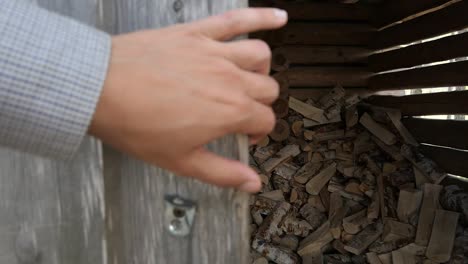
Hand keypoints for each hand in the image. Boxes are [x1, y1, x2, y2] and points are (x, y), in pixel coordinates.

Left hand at [89, 8, 286, 191]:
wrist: (100, 89)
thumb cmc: (136, 124)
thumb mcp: (181, 160)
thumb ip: (222, 173)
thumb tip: (252, 183)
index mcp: (230, 111)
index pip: (265, 120)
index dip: (258, 132)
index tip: (245, 137)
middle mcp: (230, 78)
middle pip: (268, 89)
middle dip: (261, 105)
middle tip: (242, 114)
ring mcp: (215, 52)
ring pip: (260, 55)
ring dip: (261, 70)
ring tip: (250, 79)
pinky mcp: (197, 33)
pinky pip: (236, 19)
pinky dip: (262, 16)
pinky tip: (279, 17)